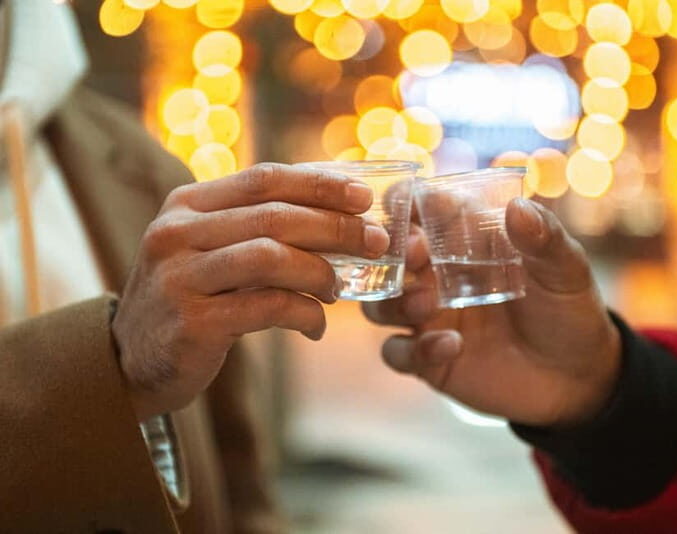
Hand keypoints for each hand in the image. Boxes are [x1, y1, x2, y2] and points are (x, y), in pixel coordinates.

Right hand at [113, 163, 389, 420]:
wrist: (132, 360)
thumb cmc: (190, 298)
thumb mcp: (208, 250)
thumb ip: (256, 228)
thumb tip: (338, 216)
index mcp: (187, 205)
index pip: (264, 179)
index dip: (320, 184)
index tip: (364, 196)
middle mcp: (177, 232)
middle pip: (275, 216)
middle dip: (336, 228)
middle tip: (375, 243)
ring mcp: (180, 277)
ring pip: (271, 257)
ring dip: (320, 272)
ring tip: (338, 289)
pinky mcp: (192, 322)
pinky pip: (267, 307)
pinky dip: (304, 314)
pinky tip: (316, 326)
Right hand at [363, 198, 620, 426]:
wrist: (578, 376)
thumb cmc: (568, 309)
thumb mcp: (565, 269)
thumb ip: (544, 238)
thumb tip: (517, 207)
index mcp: (462, 242)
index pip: (419, 210)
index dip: (405, 201)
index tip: (406, 200)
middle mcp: (436, 275)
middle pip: (388, 257)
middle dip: (391, 252)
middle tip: (417, 255)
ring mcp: (429, 319)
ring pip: (380, 304)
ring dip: (395, 301)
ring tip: (428, 304)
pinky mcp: (429, 360)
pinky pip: (399, 353)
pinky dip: (415, 350)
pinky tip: (452, 346)